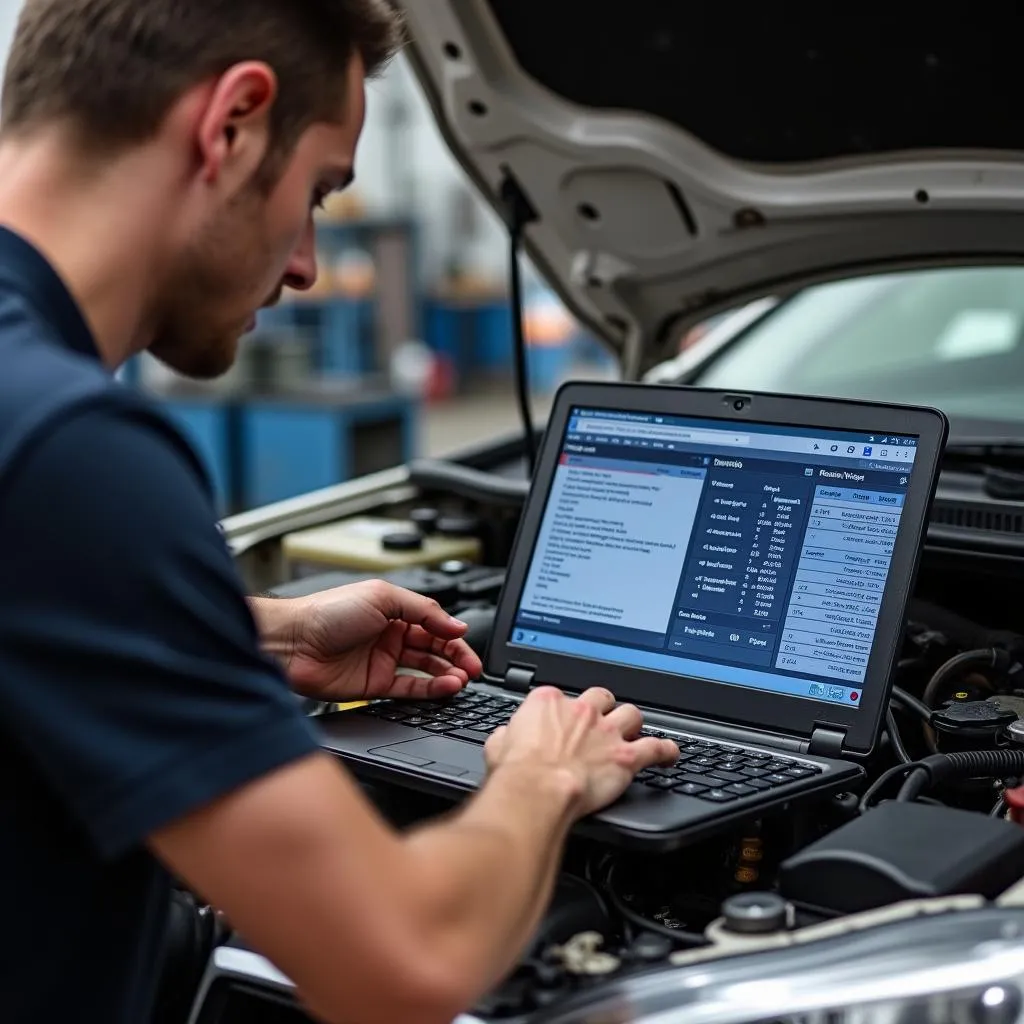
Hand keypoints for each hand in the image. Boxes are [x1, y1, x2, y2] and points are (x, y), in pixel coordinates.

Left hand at [265, 581, 482, 702]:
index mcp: (393, 610)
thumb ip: (423, 610)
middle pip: (434, 648)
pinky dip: (429, 690)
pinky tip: (445, 687)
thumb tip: (455, 624)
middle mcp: (390, 636)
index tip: (467, 641)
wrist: (293, 642)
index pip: (434, 623)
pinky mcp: (374, 686)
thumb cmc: (328, 612)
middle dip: (457, 657)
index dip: (452, 633)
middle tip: (474, 667)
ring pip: (425, 670)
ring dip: (446, 674)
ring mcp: (383, 661)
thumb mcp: (382, 597)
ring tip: (462, 679)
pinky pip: (409, 689)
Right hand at [483, 687, 679, 816]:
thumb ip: (507, 735)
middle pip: (601, 697)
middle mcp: (581, 710)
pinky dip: (665, 751)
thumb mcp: (497, 746)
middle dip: (603, 708)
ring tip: (633, 731)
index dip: (563, 711)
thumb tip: (506, 738)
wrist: (537, 790)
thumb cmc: (516, 773)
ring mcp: (606, 731)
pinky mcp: (626, 756)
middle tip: (601, 721)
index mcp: (548, 702)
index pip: (560, 696)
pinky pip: (656, 748)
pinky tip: (669, 754)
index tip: (562, 723)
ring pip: (631, 714)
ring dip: (632, 723)